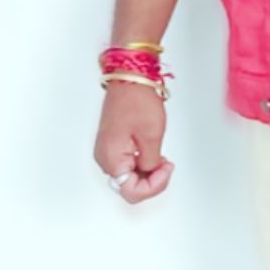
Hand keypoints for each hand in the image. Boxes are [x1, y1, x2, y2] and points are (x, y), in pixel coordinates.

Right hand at [94, 85, 174, 202]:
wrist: (129, 77)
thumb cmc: (137, 99)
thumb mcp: (152, 136)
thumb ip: (151, 163)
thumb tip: (150, 173)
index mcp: (111, 159)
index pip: (132, 192)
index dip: (154, 186)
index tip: (165, 170)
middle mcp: (104, 158)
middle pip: (128, 187)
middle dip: (151, 180)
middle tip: (166, 165)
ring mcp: (107, 151)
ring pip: (128, 176)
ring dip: (147, 172)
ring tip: (161, 158)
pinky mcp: (112, 144)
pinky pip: (126, 164)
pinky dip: (141, 163)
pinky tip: (152, 153)